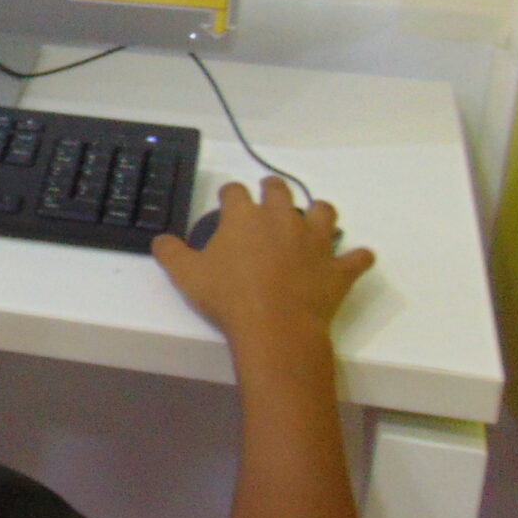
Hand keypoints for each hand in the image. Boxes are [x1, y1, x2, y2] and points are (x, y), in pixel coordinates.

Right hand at [152, 178, 374, 344]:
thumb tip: (160, 240)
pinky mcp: (338, 268)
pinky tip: (356, 258)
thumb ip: (171, 253)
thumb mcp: (186, 276)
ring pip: (324, 212)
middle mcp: (282, 219)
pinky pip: (357, 257)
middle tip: (268, 197)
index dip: (229, 194)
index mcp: (244, 217)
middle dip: (272, 189)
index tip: (227, 200)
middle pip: (279, 190)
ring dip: (319, 213)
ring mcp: (315, 241)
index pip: (235, 192)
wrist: (275, 327)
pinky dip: (357, 257)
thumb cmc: (228, 298)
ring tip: (312, 220)